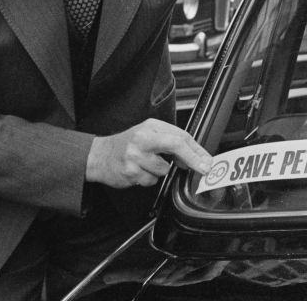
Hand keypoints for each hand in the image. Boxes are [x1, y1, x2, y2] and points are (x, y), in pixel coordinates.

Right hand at [85, 118, 211, 187]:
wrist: (99, 155)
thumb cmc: (126, 144)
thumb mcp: (148, 134)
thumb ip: (170, 142)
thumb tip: (194, 157)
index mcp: (151, 126)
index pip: (180, 135)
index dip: (197, 150)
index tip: (207, 160)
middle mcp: (143, 138)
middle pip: (176, 145)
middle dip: (193, 159)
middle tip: (204, 168)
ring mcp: (136, 155)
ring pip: (164, 170)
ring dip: (160, 171)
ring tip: (146, 165)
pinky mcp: (130, 172)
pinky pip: (151, 180)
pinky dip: (148, 179)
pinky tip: (139, 171)